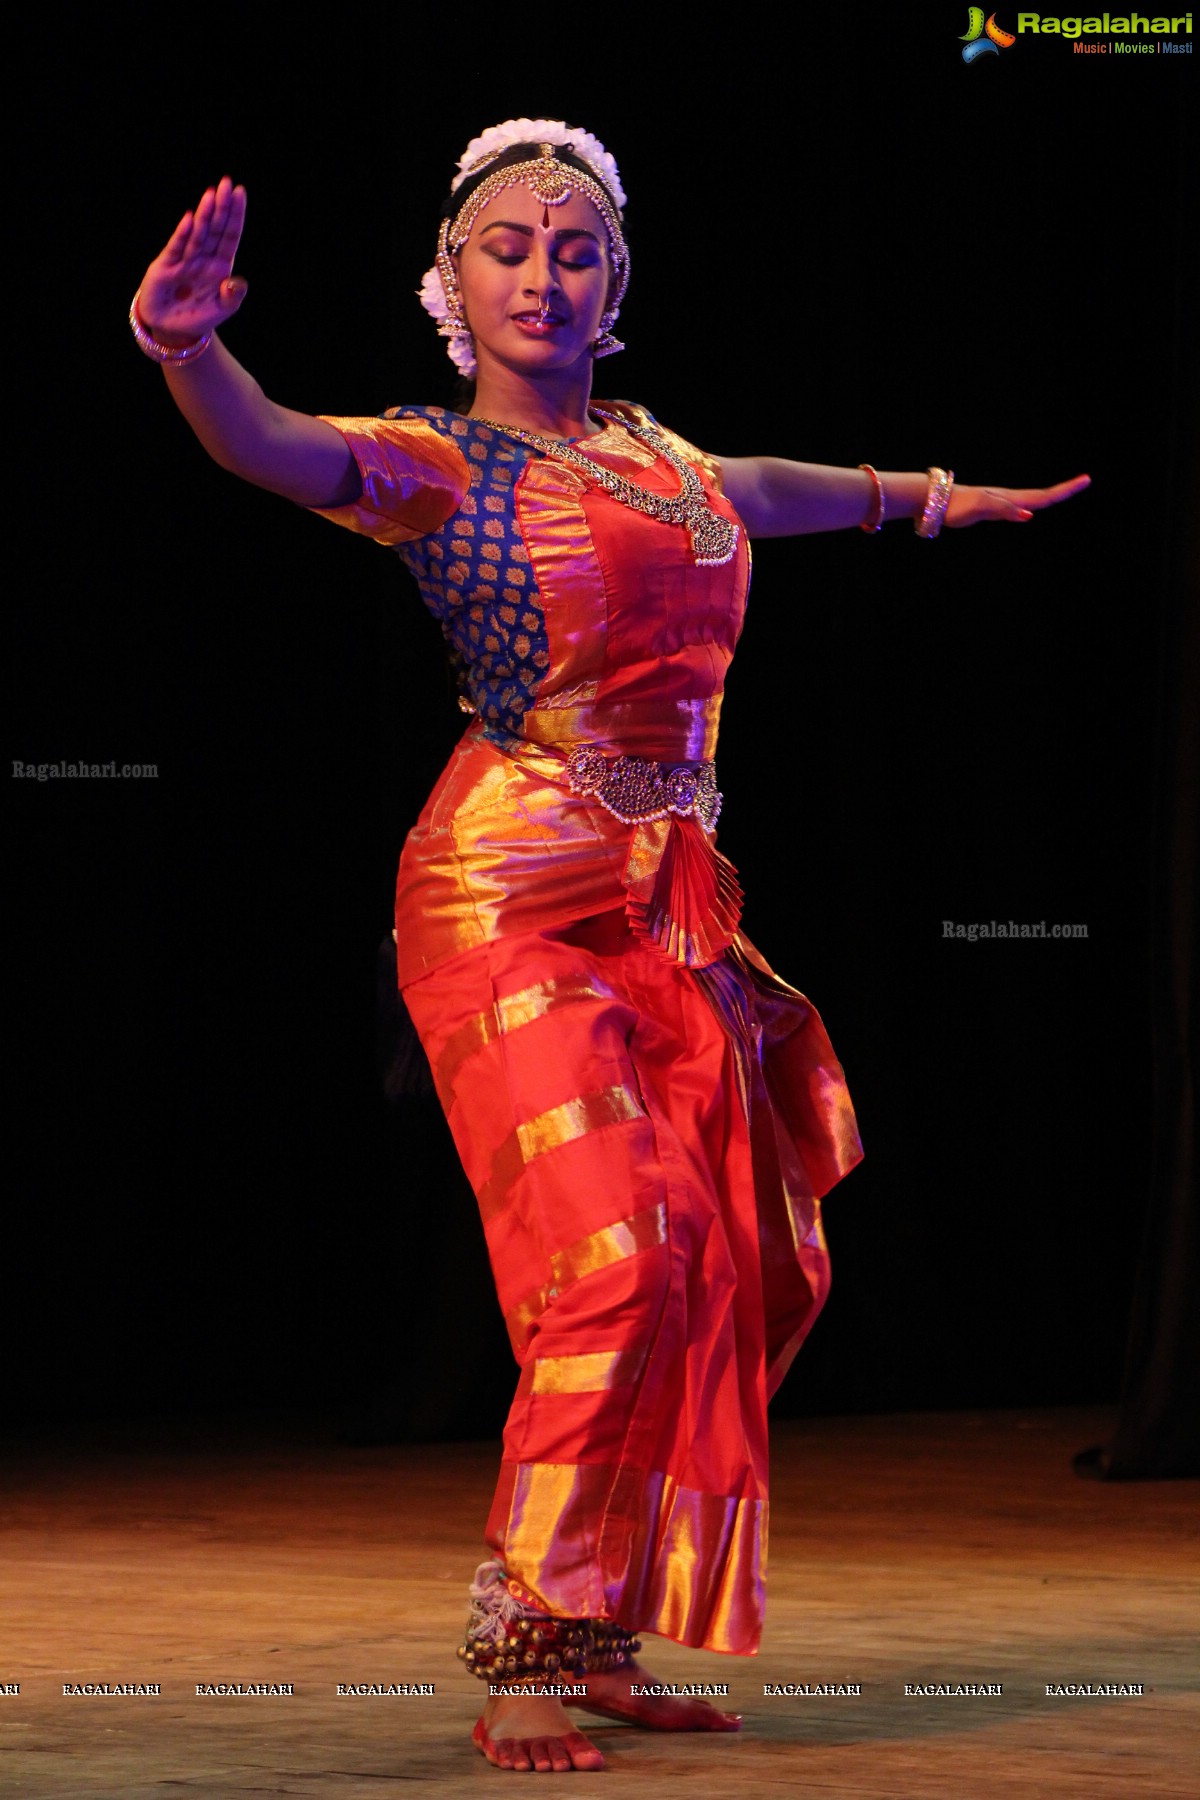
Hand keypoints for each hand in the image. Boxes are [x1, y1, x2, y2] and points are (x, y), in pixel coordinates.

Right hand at [137, 177, 247, 345]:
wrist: (173, 330)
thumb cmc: (199, 315)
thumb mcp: (223, 308)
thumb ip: (233, 296)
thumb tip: (235, 281)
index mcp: (219, 264)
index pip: (230, 235)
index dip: (235, 216)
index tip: (239, 193)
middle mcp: (202, 257)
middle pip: (214, 228)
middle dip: (220, 207)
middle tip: (226, 183)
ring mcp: (184, 259)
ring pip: (197, 234)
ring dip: (204, 215)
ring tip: (211, 195)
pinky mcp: (166, 266)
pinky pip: (176, 249)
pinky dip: (182, 235)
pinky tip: (189, 219)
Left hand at [945, 473, 1090, 526]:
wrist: (938, 501)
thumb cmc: (958, 505)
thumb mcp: (982, 508)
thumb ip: (1005, 510)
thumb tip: (1030, 515)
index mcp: (1012, 498)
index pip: (1045, 496)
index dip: (1066, 490)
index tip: (1086, 479)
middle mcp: (1010, 499)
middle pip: (1043, 496)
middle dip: (1064, 490)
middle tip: (1085, 481)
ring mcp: (1002, 503)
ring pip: (1033, 501)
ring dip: (1050, 497)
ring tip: (1065, 492)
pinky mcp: (993, 510)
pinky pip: (1020, 508)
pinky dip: (1031, 507)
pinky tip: (1030, 511)